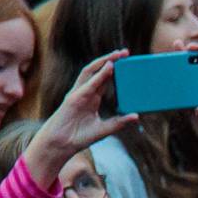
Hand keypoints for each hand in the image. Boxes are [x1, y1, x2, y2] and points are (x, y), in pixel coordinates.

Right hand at [23, 50, 138, 188]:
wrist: (61, 145)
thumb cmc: (79, 137)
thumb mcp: (104, 129)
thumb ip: (119, 122)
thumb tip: (137, 116)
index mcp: (92, 98)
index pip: (105, 79)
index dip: (115, 70)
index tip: (129, 63)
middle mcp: (85, 92)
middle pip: (98, 71)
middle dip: (111, 60)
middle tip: (126, 52)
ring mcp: (78, 93)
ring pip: (91, 72)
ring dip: (104, 61)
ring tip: (118, 54)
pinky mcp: (74, 98)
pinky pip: (89, 84)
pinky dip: (100, 76)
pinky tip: (110, 68)